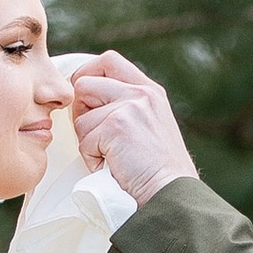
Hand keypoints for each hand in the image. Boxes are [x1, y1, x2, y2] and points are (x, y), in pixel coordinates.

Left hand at [68, 51, 199, 206]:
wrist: (171, 192)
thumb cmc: (158, 170)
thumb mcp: (150, 125)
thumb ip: (126, 106)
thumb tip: (86, 102)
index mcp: (149, 90)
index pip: (108, 60)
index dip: (88, 76)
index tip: (87, 101)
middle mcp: (140, 93)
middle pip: (85, 83)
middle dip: (81, 111)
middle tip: (96, 136)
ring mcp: (128, 107)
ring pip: (81, 117)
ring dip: (88, 141)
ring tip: (111, 157)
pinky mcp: (115, 126)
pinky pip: (84, 140)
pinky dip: (92, 159)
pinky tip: (113, 166)